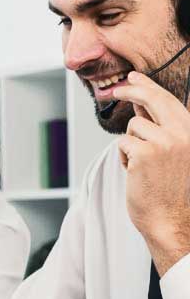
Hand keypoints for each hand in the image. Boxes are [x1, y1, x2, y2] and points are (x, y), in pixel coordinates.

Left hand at [115, 71, 189, 273]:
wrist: (172, 222)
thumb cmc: (172, 194)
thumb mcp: (176, 155)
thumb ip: (162, 131)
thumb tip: (141, 109)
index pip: (169, 101)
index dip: (149, 86)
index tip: (134, 77)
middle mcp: (184, 133)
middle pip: (152, 100)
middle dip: (131, 90)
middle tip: (114, 90)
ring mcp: (165, 142)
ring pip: (133, 128)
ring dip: (131, 145)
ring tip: (142, 168)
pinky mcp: (144, 153)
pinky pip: (123, 145)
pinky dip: (124, 159)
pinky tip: (136, 174)